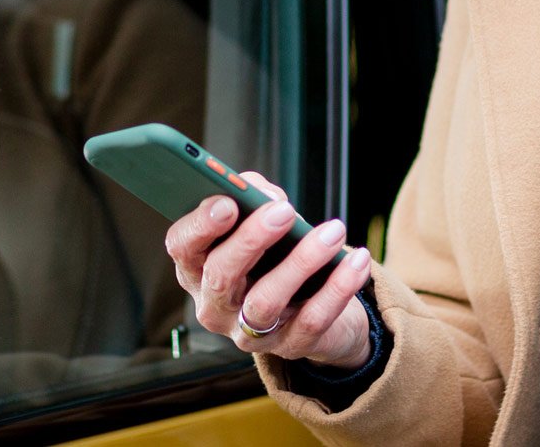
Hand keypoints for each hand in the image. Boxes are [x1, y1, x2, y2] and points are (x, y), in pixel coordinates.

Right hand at [162, 171, 375, 368]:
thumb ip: (255, 199)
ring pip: (265, 301)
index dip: (200, 226)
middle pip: (221, 275)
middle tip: (283, 211)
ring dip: (301, 262)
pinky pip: (312, 320)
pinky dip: (338, 288)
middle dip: (252, 239)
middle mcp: (215, 306)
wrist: (315, 307)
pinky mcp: (289, 347)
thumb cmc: (277, 256)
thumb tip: (262, 192)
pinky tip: (356, 260)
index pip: (182, 247)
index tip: (228, 202)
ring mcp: (249, 333)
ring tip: (333, 232)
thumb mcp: (262, 225)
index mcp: (198, 269)